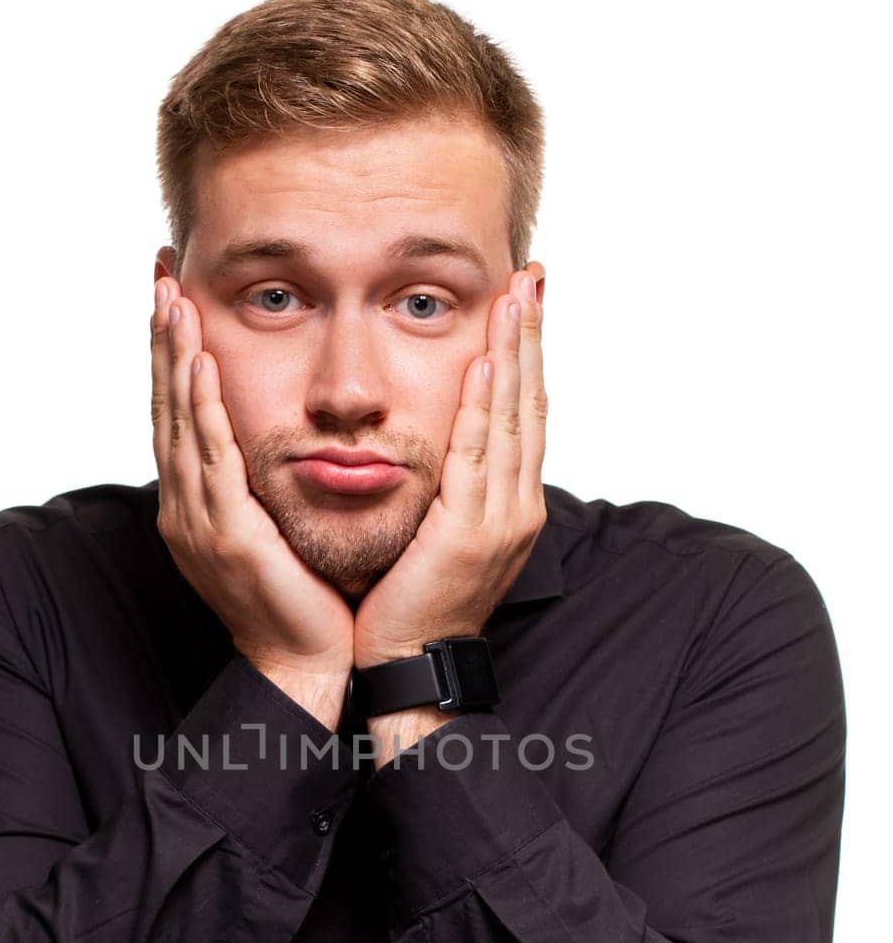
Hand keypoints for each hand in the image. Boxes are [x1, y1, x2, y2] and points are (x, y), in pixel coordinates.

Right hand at [151, 276, 354, 726]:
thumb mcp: (274, 528)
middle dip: (162, 339)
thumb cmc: (301, 599)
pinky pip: (211, 461)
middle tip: (160, 273)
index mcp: (196, 504)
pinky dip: (204, 410)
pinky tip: (203, 366)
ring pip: (180, 424)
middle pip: (166, 406)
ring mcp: (198, 522)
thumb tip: (274, 437)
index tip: (172, 296)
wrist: (304, 664)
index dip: (171, 354)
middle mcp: (185, 507)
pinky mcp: (226, 536)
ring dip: (175, 358)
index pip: (178, 413)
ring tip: (172, 300)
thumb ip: (262, 482)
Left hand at [353, 266, 546, 669]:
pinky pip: (479, 457)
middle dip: (532, 338)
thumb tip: (444, 444)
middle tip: (533, 277)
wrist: (409, 665)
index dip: (529, 357)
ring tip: (516, 298)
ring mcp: (500, 520)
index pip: (527, 415)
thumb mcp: (438, 535)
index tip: (526, 304)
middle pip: (532, 405)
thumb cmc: (411, 603)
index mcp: (511, 506)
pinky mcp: (470, 533)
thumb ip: (449, 488)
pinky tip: (485, 364)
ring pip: (514, 421)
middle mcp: (517, 507)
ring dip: (515, 354)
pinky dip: (485, 408)